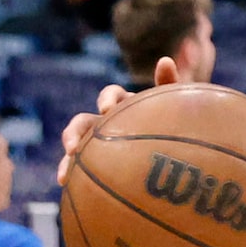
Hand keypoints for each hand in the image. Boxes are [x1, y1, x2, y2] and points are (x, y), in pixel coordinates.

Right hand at [58, 57, 179, 183]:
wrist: (181, 157)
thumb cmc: (180, 126)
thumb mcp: (177, 108)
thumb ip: (170, 86)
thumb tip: (164, 60)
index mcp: (127, 106)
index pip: (112, 95)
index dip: (107, 99)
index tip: (107, 109)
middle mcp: (108, 123)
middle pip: (84, 122)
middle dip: (74, 132)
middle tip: (73, 147)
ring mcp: (101, 145)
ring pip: (77, 148)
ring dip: (67, 159)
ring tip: (64, 174)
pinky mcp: (98, 165)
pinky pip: (82, 170)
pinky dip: (72, 175)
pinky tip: (66, 186)